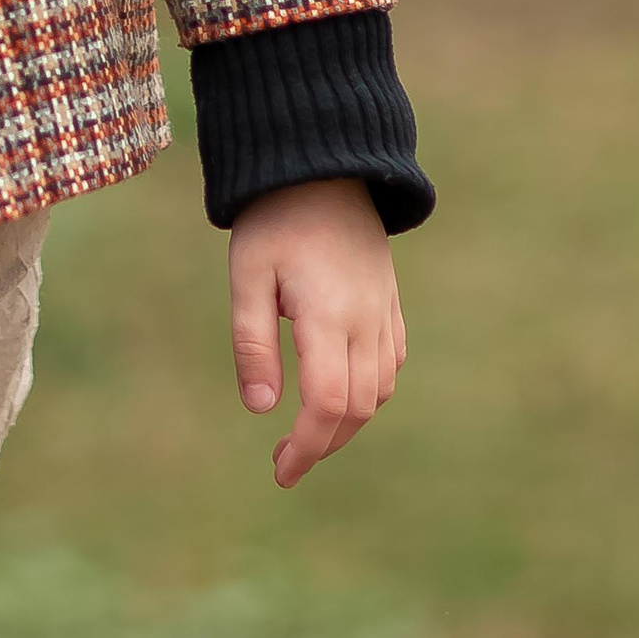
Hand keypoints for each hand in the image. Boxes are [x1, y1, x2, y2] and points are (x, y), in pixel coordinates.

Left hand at [227, 177, 405, 488]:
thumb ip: (253, 343)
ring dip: (347, 423)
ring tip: (306, 436)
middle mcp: (366, 321)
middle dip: (323, 444)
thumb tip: (261, 408)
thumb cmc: (275, 220)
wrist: (325, 167)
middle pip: (358, 408)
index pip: (328, 404)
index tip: (282, 470)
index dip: (308, 446)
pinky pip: (391, 364)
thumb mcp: (247, 277)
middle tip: (283, 463)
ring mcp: (384, 312)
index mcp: (328, 317)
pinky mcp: (390, 303)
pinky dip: (369, 393)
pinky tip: (338, 397)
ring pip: (380, 391)